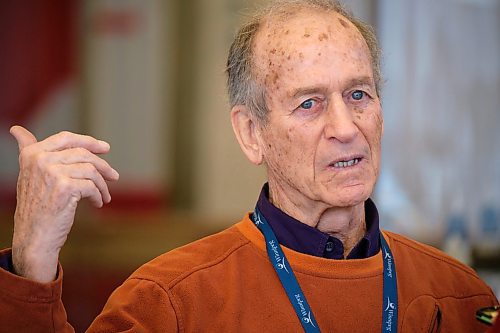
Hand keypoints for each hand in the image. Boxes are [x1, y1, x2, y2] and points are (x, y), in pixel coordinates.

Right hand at [9, 126, 118, 282]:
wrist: (33, 237)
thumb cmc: (34, 207)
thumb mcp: (28, 174)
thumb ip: (27, 150)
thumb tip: (16, 129)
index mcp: (32, 154)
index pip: (66, 138)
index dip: (88, 141)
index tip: (105, 148)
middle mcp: (40, 160)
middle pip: (83, 152)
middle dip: (102, 164)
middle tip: (114, 175)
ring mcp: (52, 172)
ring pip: (91, 170)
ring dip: (103, 184)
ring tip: (105, 195)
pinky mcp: (65, 187)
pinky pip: (92, 186)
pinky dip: (99, 195)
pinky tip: (98, 203)